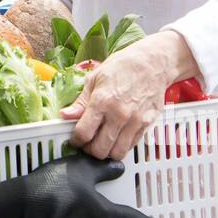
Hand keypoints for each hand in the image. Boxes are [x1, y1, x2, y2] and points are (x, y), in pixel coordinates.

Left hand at [61, 31, 183, 159]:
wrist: (152, 63)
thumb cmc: (122, 67)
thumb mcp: (95, 78)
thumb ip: (80, 102)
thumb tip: (65, 115)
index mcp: (102, 101)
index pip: (84, 133)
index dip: (76, 141)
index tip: (75, 140)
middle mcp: (119, 114)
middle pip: (99, 149)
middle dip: (89, 150)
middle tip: (87, 144)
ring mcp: (135, 121)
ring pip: (117, 153)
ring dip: (106, 153)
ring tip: (101, 143)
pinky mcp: (147, 125)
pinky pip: (131, 146)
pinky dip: (121, 147)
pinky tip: (116, 138)